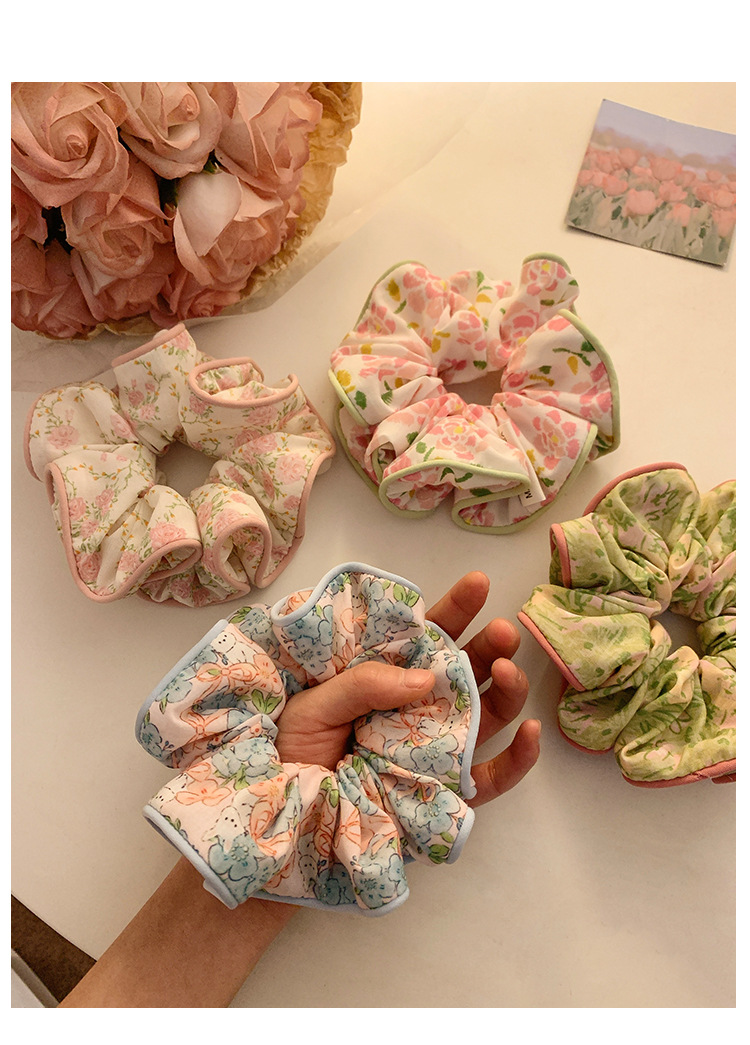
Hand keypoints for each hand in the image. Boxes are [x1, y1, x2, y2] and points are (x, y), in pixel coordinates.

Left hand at [275, 571, 539, 805]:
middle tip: (504, 631)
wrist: (286, 813)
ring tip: (510, 669)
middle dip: (491, 647)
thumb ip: (363, 684)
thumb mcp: (315, 704)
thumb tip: (426, 676)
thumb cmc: (293, 750)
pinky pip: (493, 779)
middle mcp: (421, 710)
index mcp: (389, 679)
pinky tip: (533, 732)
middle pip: (469, 673)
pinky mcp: (447, 793)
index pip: (429, 639)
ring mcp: (438, 750)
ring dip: (510, 691)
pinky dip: (521, 759)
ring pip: (488, 716)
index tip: (478, 583)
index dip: (456, 610)